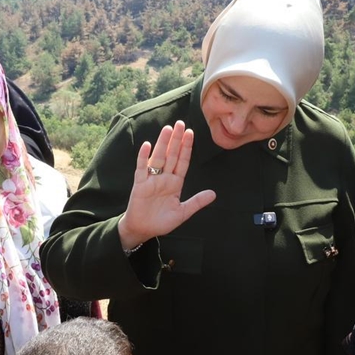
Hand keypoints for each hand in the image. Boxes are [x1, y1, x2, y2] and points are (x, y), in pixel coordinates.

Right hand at [117, 121, 215, 249]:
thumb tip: (213, 194)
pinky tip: (147, 145)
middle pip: (171, 155)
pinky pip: (142, 168)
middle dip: (176, 140)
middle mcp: (164, 178)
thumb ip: (197, 202)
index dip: (186, 148)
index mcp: (175, 183)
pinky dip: (144, 157)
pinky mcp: (140, 184)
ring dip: (163, 143)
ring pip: (158, 158)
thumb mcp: (183, 212)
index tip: (190, 133)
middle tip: (180, 123)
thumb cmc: (161, 221)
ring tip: (167, 129)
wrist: (143, 230)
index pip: (182, 162)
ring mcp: (152, 179)